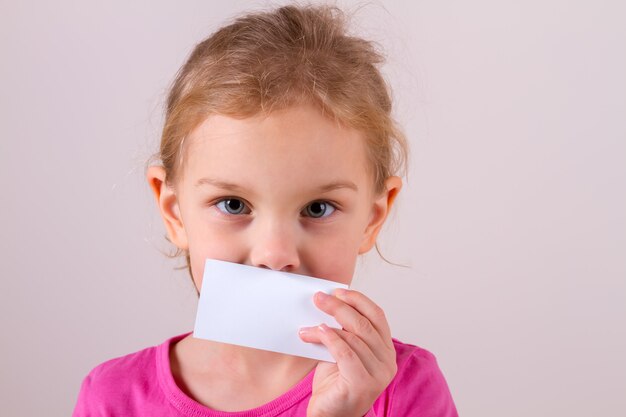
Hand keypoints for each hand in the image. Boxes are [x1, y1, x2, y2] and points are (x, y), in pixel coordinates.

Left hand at [298, 288, 396, 416]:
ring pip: (352, 337)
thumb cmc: (335, 384)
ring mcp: (378, 374)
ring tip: (306, 327)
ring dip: (325, 326)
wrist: (330, 415)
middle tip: (319, 298)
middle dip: (339, 307)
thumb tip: (329, 304)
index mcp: (386, 350)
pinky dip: (329, 338)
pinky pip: (345, 353)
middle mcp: (387, 362)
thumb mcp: (342, 351)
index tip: (338, 290)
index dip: (358, 300)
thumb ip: (343, 332)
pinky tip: (315, 333)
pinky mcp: (363, 384)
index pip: (377, 316)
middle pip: (364, 323)